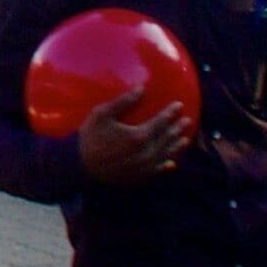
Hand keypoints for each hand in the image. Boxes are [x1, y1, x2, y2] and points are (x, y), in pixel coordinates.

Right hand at [76, 86, 193, 186]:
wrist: (80, 166)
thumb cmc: (89, 137)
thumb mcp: (102, 114)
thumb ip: (123, 102)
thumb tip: (141, 89)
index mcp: (138, 135)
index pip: (161, 122)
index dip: (171, 113)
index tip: (179, 105)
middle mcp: (145, 153)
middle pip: (167, 138)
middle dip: (177, 128)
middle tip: (187, 121)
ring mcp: (144, 167)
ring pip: (166, 155)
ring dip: (177, 147)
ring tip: (185, 139)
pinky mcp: (139, 177)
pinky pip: (157, 171)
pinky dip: (167, 166)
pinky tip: (172, 163)